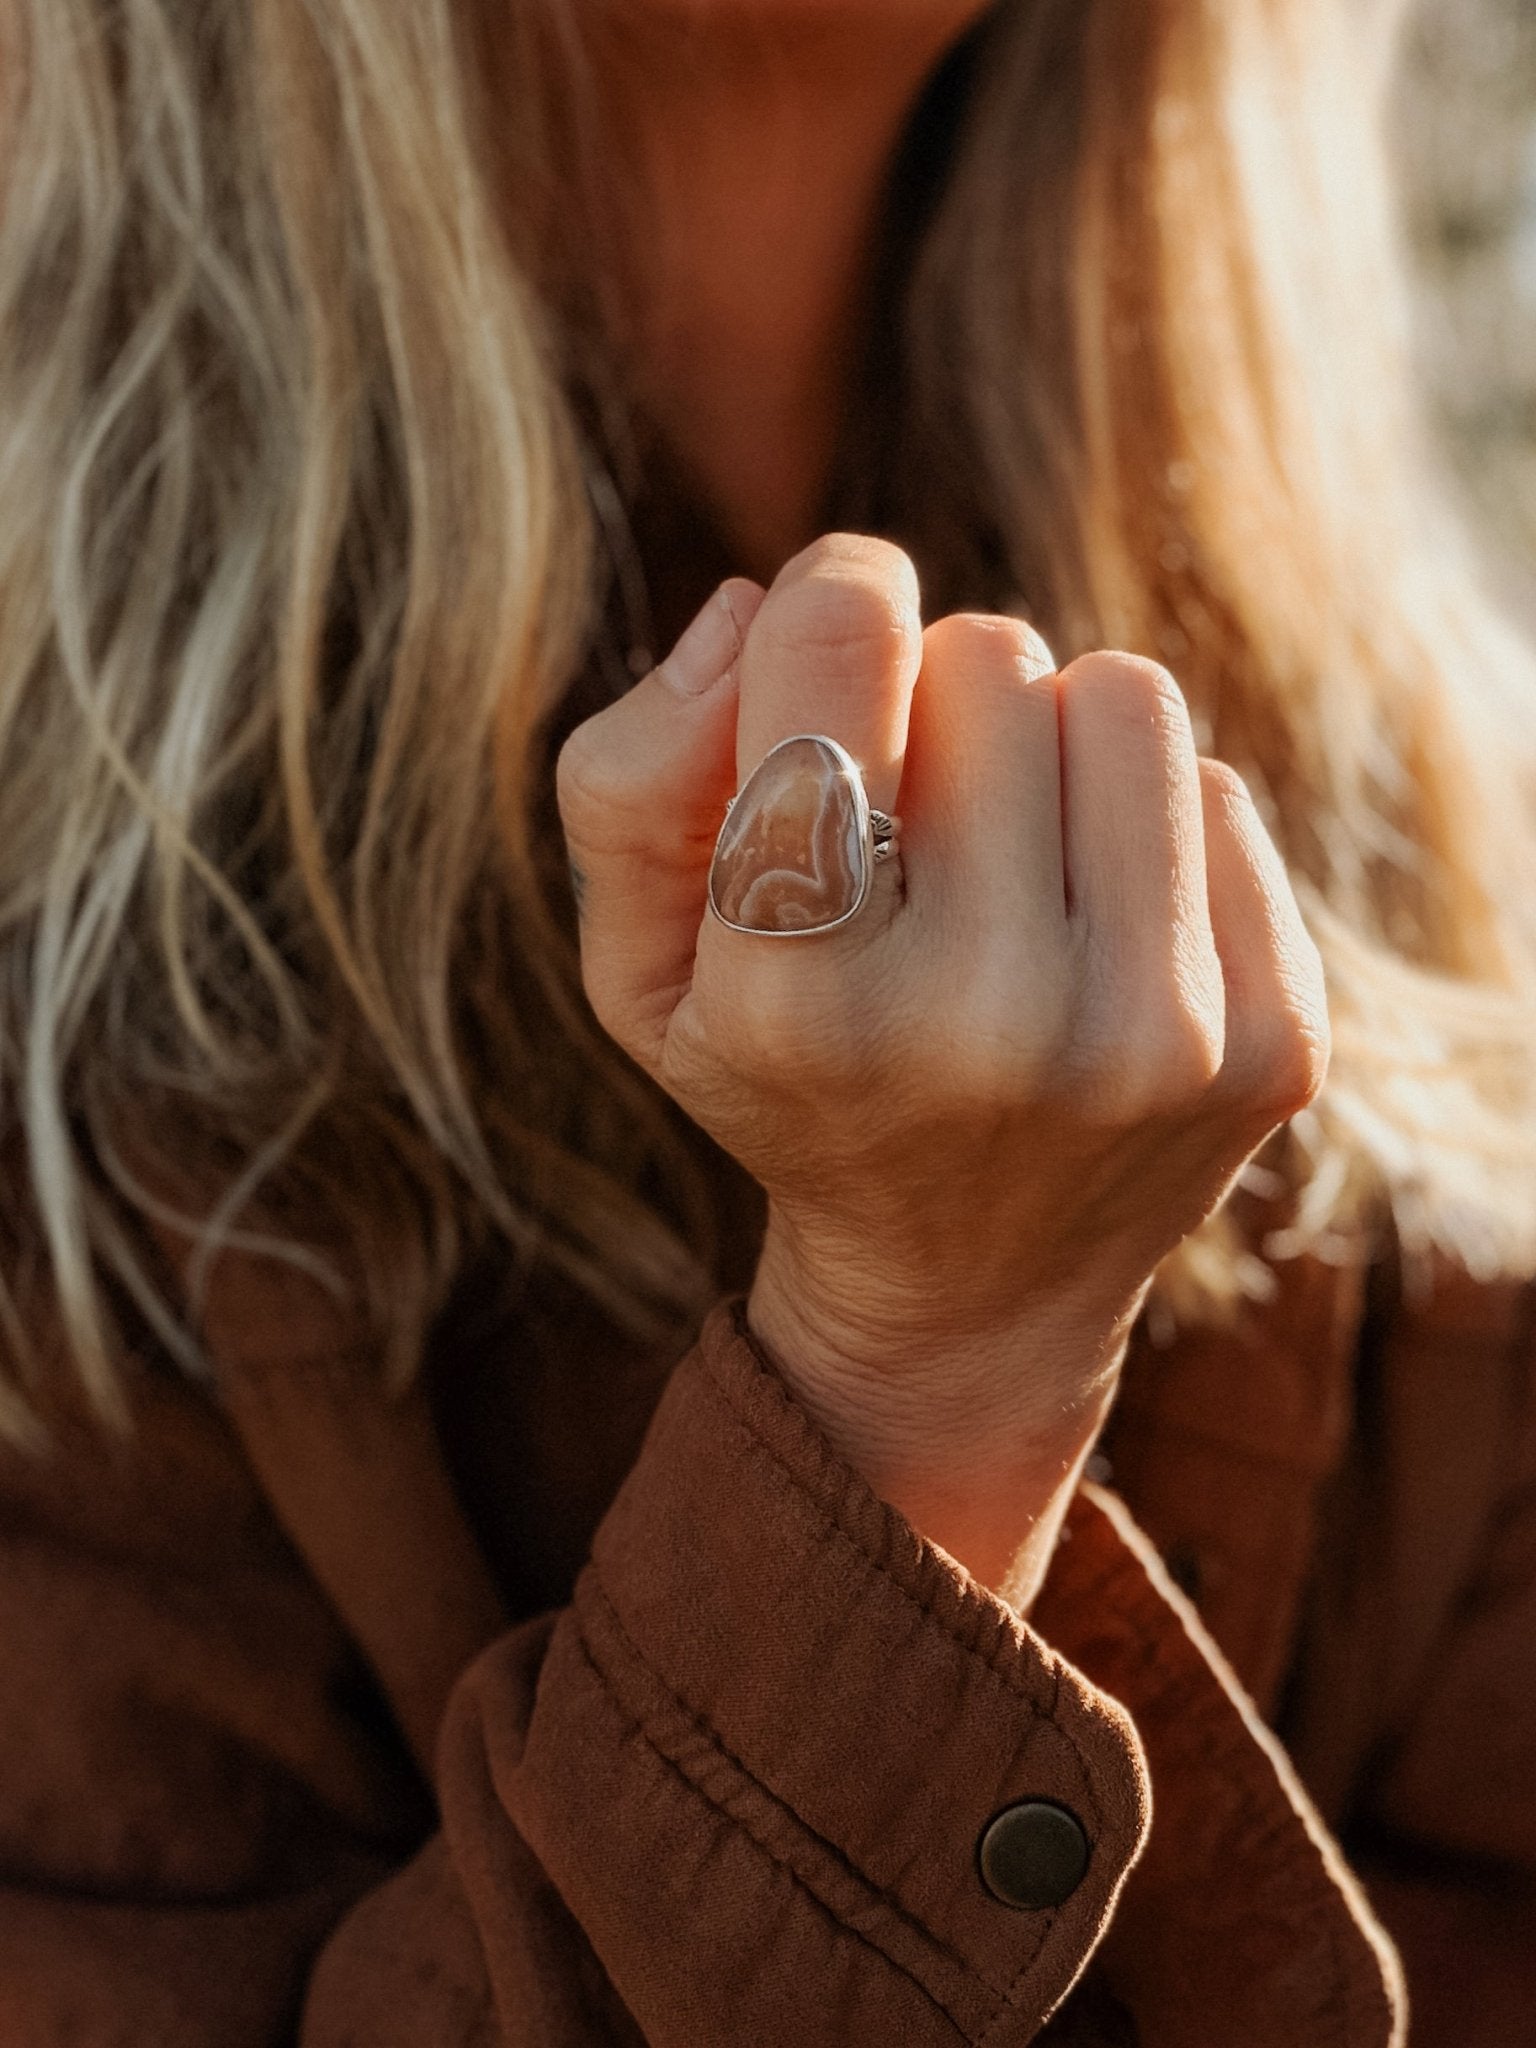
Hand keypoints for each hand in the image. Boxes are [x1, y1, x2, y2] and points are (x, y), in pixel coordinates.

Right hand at [556, 535, 1327, 1590]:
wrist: (966, 1290)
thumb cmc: (785, 1083)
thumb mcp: (642, 969)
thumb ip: (629, 782)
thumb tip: (753, 606)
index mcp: (801, 998)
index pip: (842, 642)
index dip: (832, 597)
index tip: (832, 638)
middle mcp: (986, 1024)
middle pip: (994, 651)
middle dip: (940, 699)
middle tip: (917, 819)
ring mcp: (1151, 1041)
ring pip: (1129, 694)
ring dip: (1055, 744)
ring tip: (1011, 858)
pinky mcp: (1273, 1044)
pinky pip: (1220, 793)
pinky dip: (1145, 832)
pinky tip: (1095, 934)